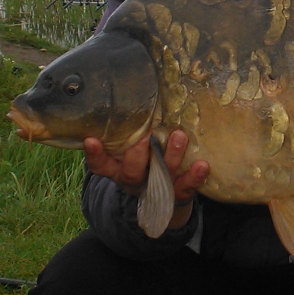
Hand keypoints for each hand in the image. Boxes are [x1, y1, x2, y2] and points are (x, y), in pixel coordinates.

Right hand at [83, 130, 210, 230]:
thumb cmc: (144, 161)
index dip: (94, 154)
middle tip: (144, 138)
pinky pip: (185, 187)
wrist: (164, 200)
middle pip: (131, 172)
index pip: (100, 165)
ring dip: (170, 156)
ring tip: (179, 136)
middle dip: (137, 156)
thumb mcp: (130, 150)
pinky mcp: (178, 193)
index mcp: (118, 169)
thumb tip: (130, 94)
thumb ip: (128, 132)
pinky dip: (194, 177)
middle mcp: (135, 180)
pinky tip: (202, 165)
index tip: (90, 140)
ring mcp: (157, 188)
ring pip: (161, 176)